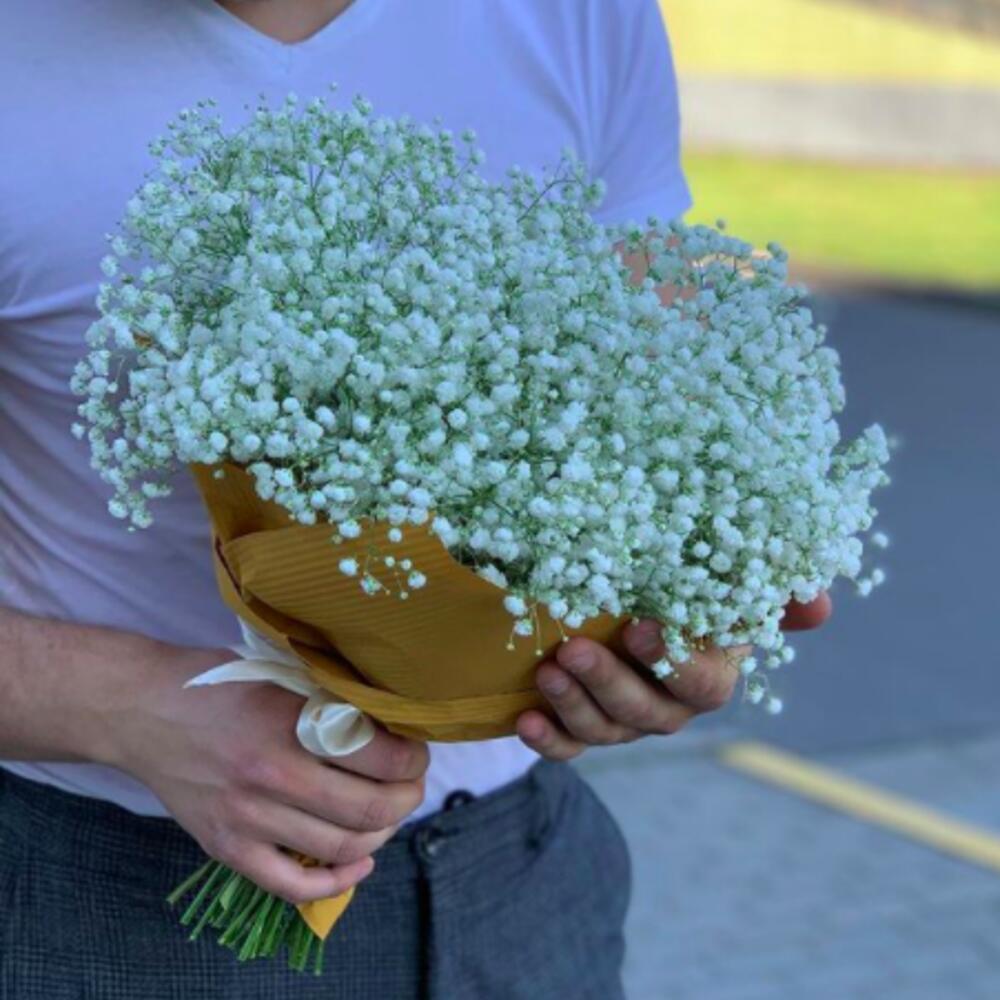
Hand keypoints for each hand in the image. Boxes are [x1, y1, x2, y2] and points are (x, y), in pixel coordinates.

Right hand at [104, 643, 428, 904]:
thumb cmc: (218, 684)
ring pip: (340, 847)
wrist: (142, 710)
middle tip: (411, 783)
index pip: (380, 758)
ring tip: (388, 813)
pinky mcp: (226, 848)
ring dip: (381, 834)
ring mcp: (246, 819)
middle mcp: (270, 777)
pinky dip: (336, 881)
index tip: (416, 750)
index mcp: (288, 724)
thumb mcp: (280, 672)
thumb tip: (392, 719)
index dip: (413, 758)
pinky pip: (290, 885)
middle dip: (407, 798)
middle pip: (370, 809)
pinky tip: (360, 861)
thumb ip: (330, 697)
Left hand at [517, 592, 832, 759]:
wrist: (626, 602)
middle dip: (609, 684)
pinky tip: (524, 719)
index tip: (640, 628)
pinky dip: (549, 740)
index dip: (675, 664)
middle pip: (649, 714)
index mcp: (709, 670)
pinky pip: (571, 748)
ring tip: (546, 670)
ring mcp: (628, 721)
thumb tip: (819, 602)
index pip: (704, 683)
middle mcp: (672, 705)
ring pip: (607, 731)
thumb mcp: (719, 578)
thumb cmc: (679, 586)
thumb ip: (767, 589)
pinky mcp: (585, 727)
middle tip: (573, 650)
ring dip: (574, 705)